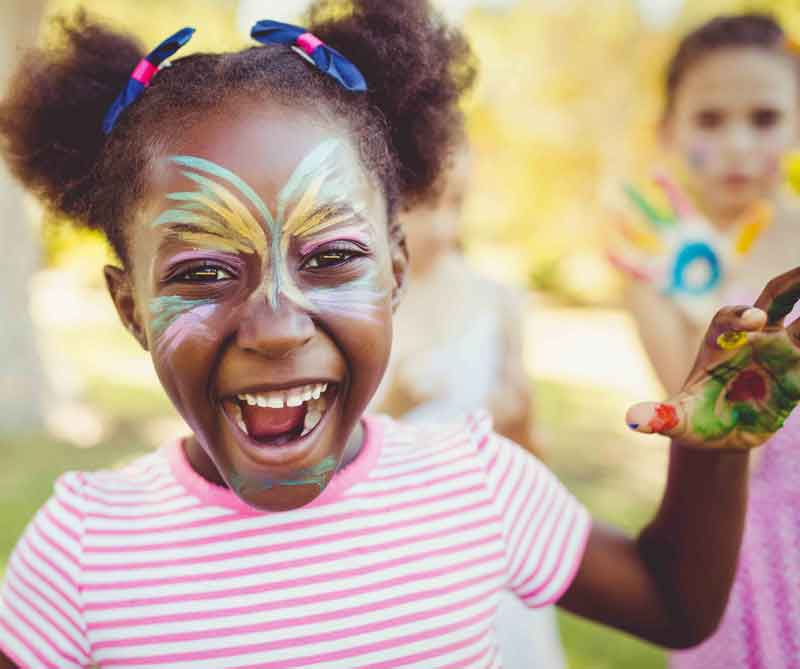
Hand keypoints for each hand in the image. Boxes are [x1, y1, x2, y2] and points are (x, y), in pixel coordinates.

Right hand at [608, 173, 770, 324]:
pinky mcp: (653, 274)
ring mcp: (660, 255)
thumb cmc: (720, 274)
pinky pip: (633, 266)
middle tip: (619, 184)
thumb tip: (764, 208)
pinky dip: (620, 259)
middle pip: (651, 215)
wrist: (710, 301)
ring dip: (623, 225)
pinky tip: (608, 251)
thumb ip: (745, 229)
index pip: (677, 202)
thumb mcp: (733, 251)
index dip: (666, 187)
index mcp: (690, 228)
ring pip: (638, 237)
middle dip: (636, 201)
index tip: (654, 173)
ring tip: (610, 212)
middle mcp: (672, 239)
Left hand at [627, 267, 799, 448]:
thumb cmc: (692, 421)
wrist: (717, 433)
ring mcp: (783, 351)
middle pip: (780, 296)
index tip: (757, 322)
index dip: (743, 316)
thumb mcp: (675, 422)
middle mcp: (753, 337)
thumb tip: (634, 420)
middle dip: (797, 280)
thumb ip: (660, 417)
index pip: (731, 317)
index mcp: (719, 341)